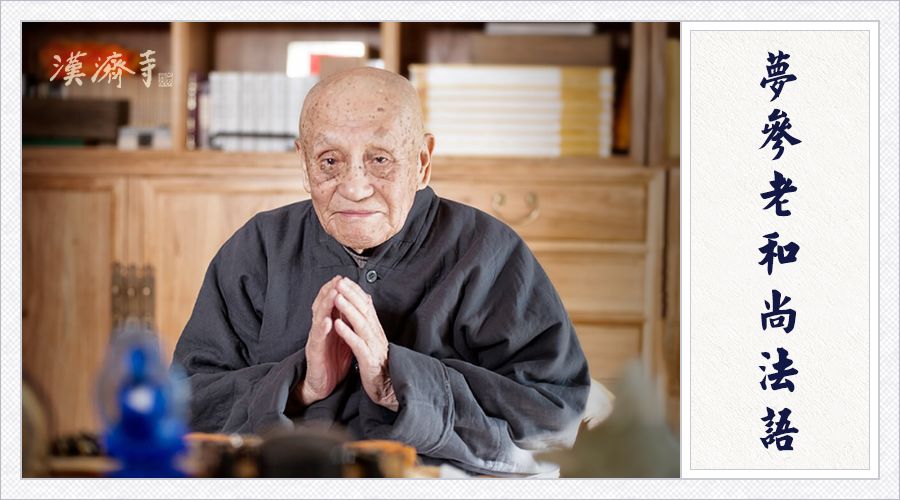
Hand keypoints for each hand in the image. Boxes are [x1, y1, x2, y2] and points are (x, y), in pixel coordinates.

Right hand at [298, 275, 352, 405]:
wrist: (321, 384)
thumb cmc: (332, 359)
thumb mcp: (341, 337)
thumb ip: (345, 321)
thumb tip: (354, 304)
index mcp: (327, 325)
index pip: (329, 303)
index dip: (334, 290)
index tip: (342, 277)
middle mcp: (319, 329)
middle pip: (321, 306)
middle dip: (329, 291)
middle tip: (337, 279)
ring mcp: (316, 340)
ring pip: (318, 319)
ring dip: (326, 305)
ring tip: (334, 294)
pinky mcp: (314, 353)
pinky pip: (318, 340)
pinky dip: (322, 329)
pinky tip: (327, 322)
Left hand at [332, 277, 398, 411]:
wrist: (388, 388)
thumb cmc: (379, 364)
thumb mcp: (374, 340)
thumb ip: (369, 322)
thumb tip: (366, 302)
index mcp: (376, 329)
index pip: (366, 305)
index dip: (356, 291)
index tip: (344, 279)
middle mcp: (376, 335)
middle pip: (364, 310)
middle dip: (351, 294)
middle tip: (340, 281)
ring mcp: (373, 347)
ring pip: (361, 324)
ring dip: (348, 310)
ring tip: (337, 297)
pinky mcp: (369, 361)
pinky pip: (358, 345)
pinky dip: (348, 334)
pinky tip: (338, 325)